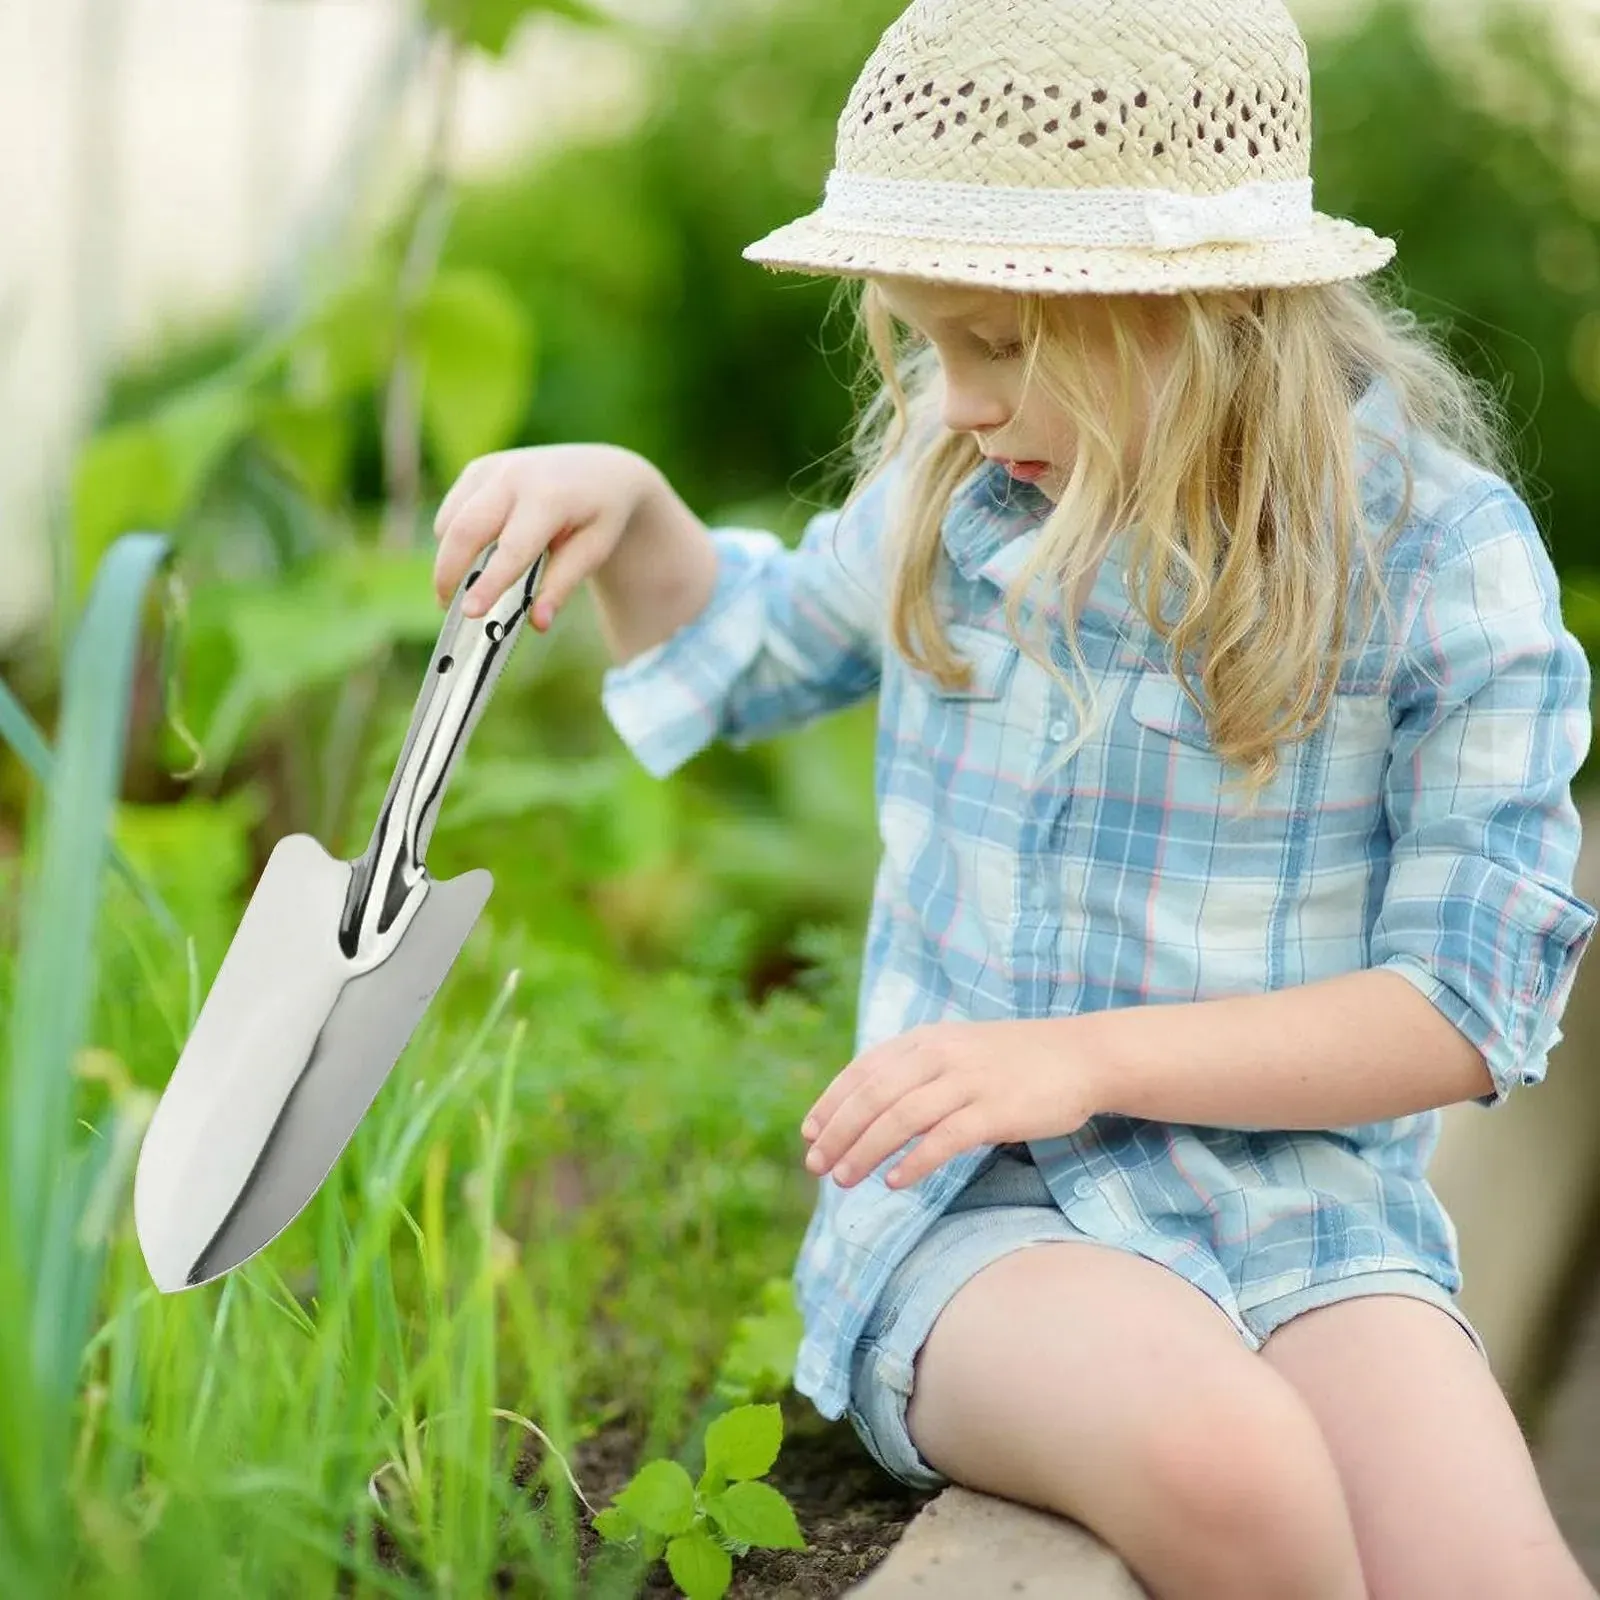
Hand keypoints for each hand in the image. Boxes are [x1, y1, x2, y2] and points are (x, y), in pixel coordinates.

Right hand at [432, 443, 660, 630]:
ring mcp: (492, 468)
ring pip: (450, 521)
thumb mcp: (594, 551)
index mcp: (550, 497)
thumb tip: (538, 623)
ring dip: (448, 558)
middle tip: (448, 607)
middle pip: (465, 530)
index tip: (469, 612)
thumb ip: (562, 585)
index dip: (489, 583)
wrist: (601, 470)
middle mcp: (515, 476)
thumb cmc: (599, 516)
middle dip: (448, 573)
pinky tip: (473, 555)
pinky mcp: (477, 469)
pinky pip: (451, 511)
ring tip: (462, 586)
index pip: (512, 548)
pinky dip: (452, 539)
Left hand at [799, 1019, 1098, 1190]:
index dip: (831, 1103)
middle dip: (838, 1133)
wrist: (1080, 1057)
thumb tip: (867, 1108)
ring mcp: (968, 1081)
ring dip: (865, 1151)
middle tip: (816, 1166)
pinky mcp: (995, 1110)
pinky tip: (894, 1182)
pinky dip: (914, 1162)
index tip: (809, 1134)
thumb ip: (915, 1071)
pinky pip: (943, 1139)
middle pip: (873, 1097)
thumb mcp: (956, 1051)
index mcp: (924, 1039)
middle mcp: (939, 1054)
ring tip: (844, 1180)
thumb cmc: (1012, 1062)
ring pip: (900, 1119)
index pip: (862, 1070)